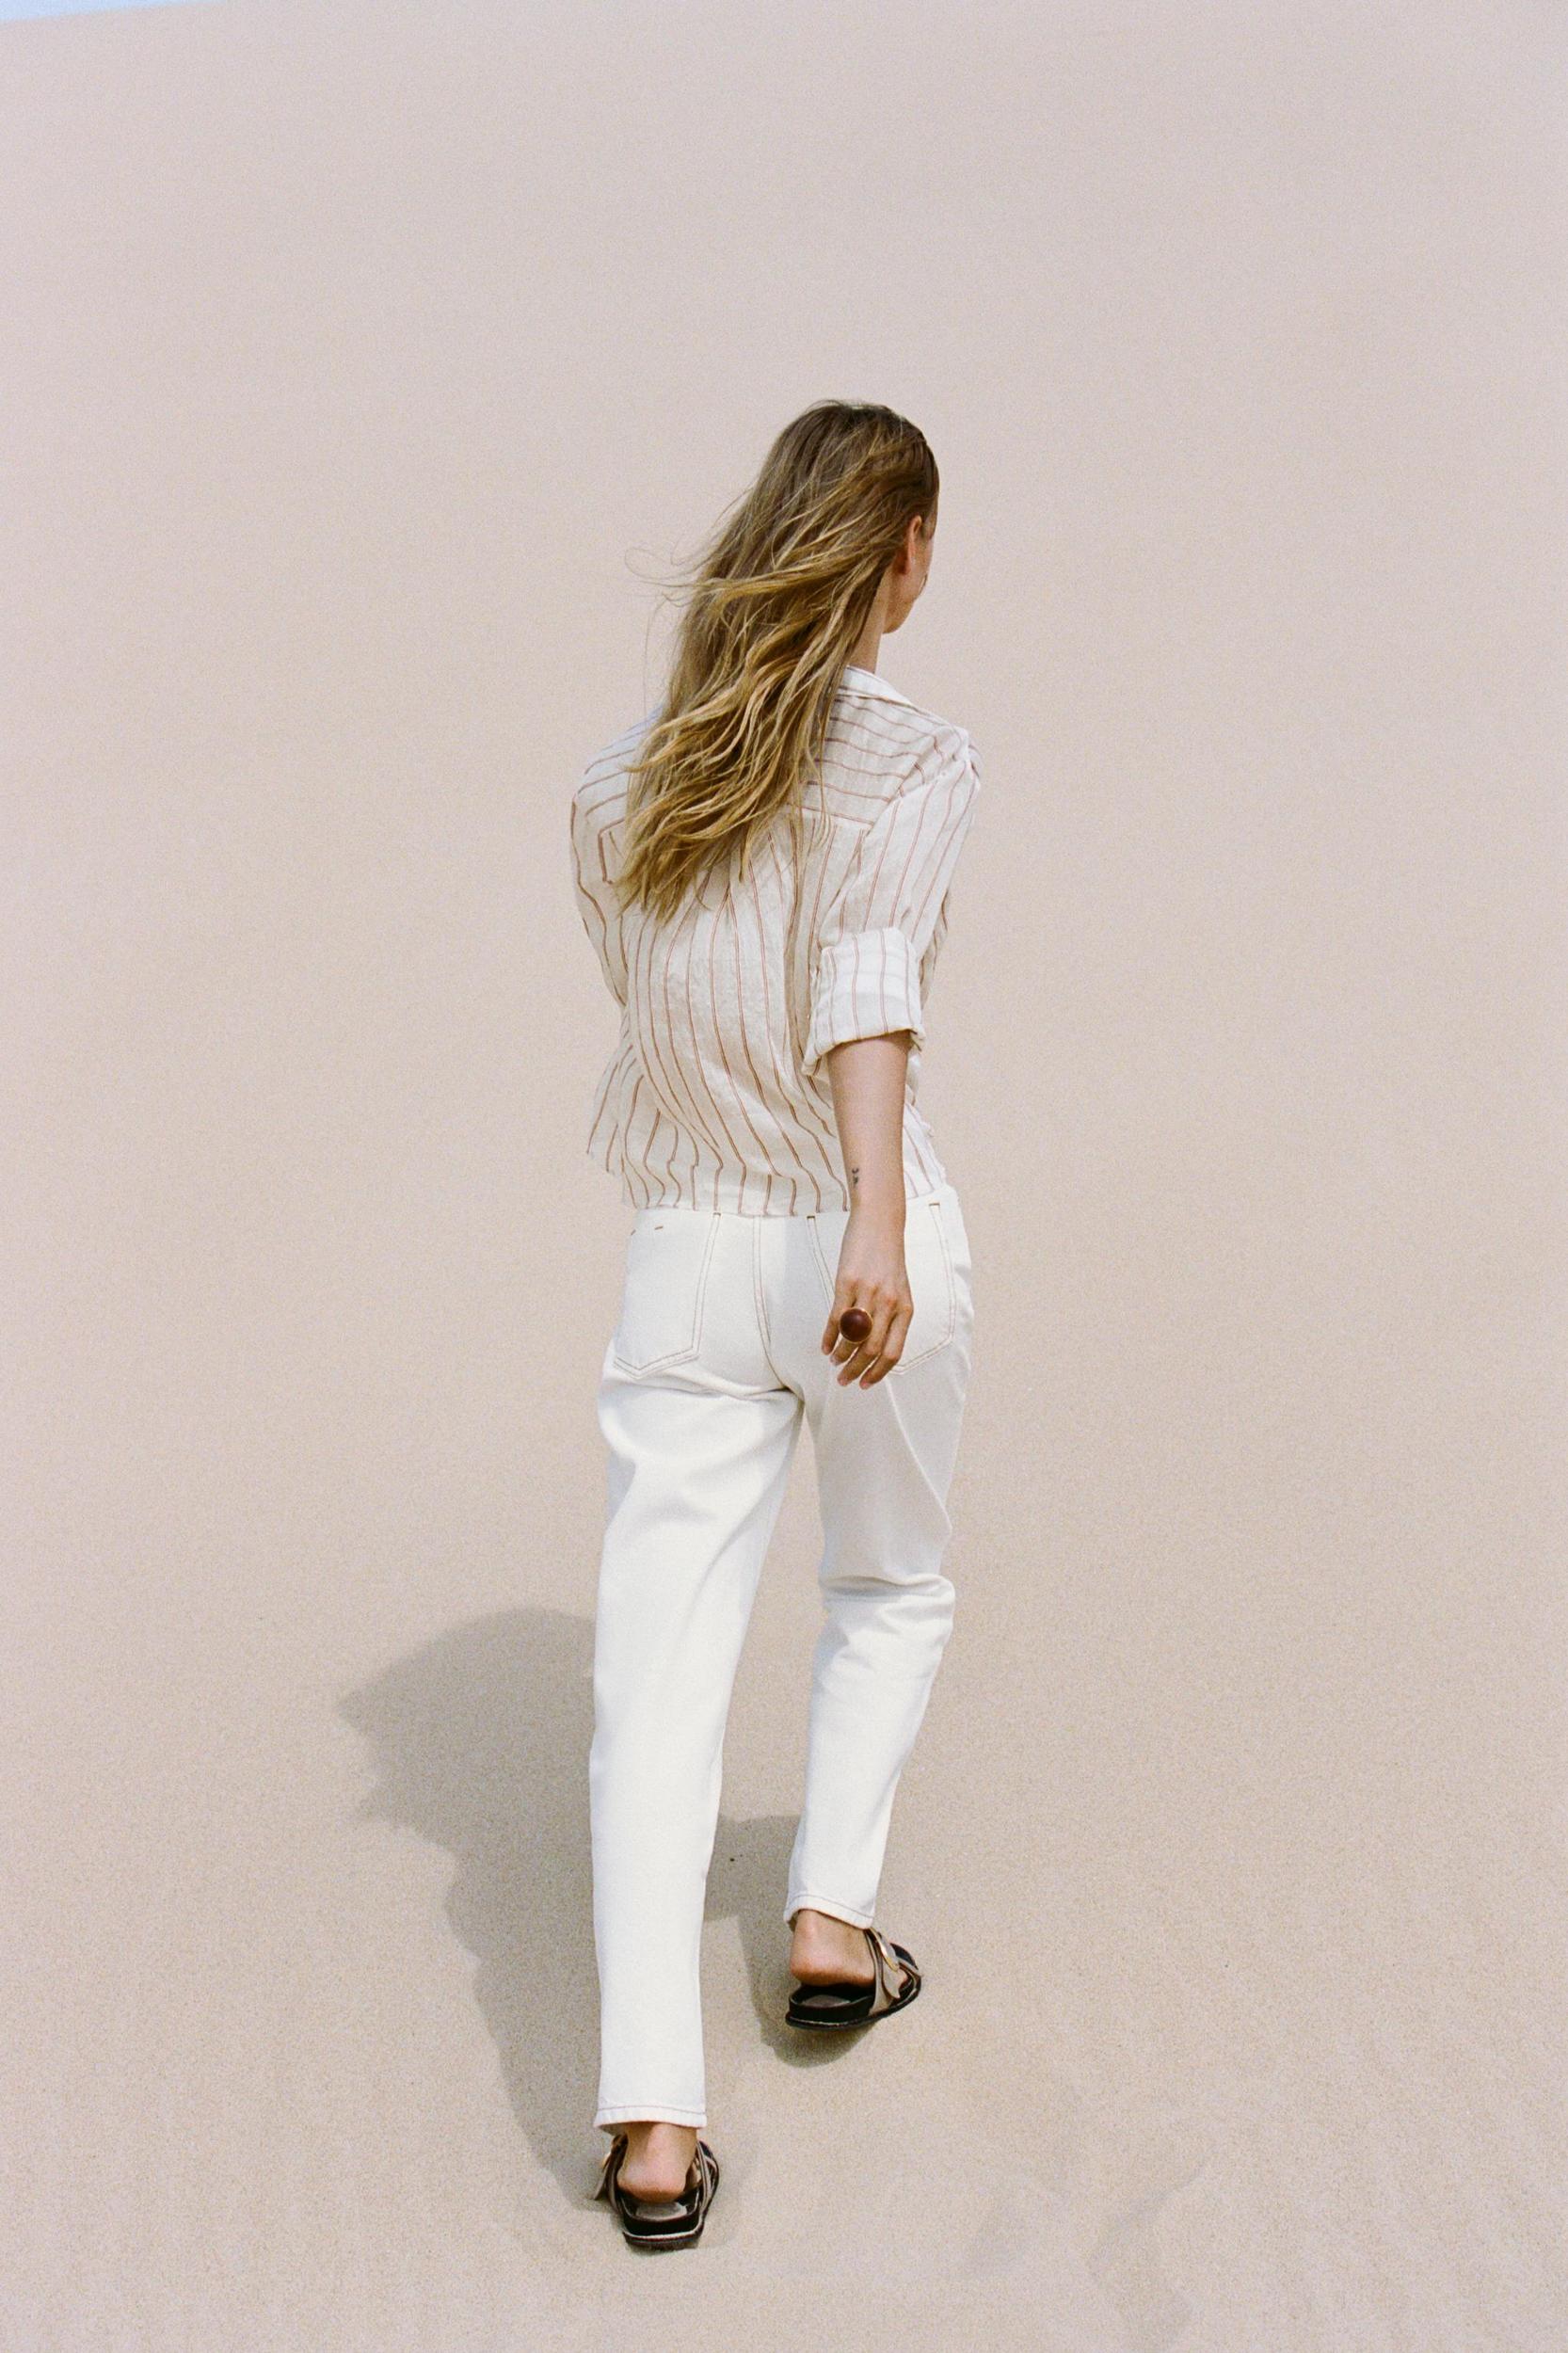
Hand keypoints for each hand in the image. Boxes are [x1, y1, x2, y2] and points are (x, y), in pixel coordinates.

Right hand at [819, 1204, 911, 1387]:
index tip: (866, 1385)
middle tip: (844, 1381)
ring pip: (853, 1338)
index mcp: (906, 1309)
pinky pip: (836, 1319)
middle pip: (872, 1350)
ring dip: (841, 1356)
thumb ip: (891, 1317)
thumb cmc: (888, 1259)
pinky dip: (829, 1337)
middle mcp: (889, 1304)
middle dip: (856, 1370)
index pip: (893, 1352)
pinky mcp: (847, 1283)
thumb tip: (873, 1349)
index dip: (878, 1373)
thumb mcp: (898, 1290)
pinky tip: (825, 1346)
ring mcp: (868, 1293)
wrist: (880, 1223)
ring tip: (834, 1362)